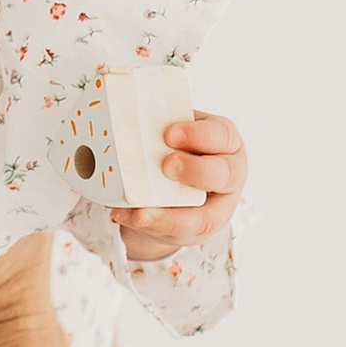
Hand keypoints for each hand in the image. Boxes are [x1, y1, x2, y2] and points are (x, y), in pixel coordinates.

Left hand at [112, 112, 246, 262]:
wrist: (177, 179)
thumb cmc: (176, 144)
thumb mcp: (174, 127)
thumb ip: (157, 123)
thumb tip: (118, 112)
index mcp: (225, 140)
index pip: (222, 135)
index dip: (199, 135)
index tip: (169, 133)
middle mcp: (228, 173)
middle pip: (224, 175)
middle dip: (195, 171)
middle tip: (166, 166)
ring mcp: (218, 206)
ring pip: (204, 218)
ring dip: (170, 216)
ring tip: (139, 213)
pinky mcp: (199, 229)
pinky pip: (178, 233)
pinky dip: (150, 226)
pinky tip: (123, 216)